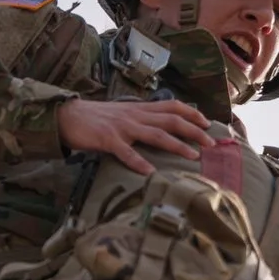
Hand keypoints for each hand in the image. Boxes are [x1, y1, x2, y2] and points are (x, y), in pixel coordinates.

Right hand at [59, 97, 211, 173]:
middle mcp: (135, 116)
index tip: (209, 124)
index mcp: (139, 109)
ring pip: (156, 134)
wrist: (67, 116)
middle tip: (211, 143)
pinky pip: (126, 153)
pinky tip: (150, 173)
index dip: (192, 114)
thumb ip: (141, 120)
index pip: (172, 106)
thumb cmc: (95, 119)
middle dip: (194, 131)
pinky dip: (138, 162)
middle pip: (171, 120)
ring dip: (176, 145)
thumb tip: (160, 128)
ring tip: (193, 156)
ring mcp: (123, 127)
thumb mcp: (123, 114)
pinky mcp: (108, 140)